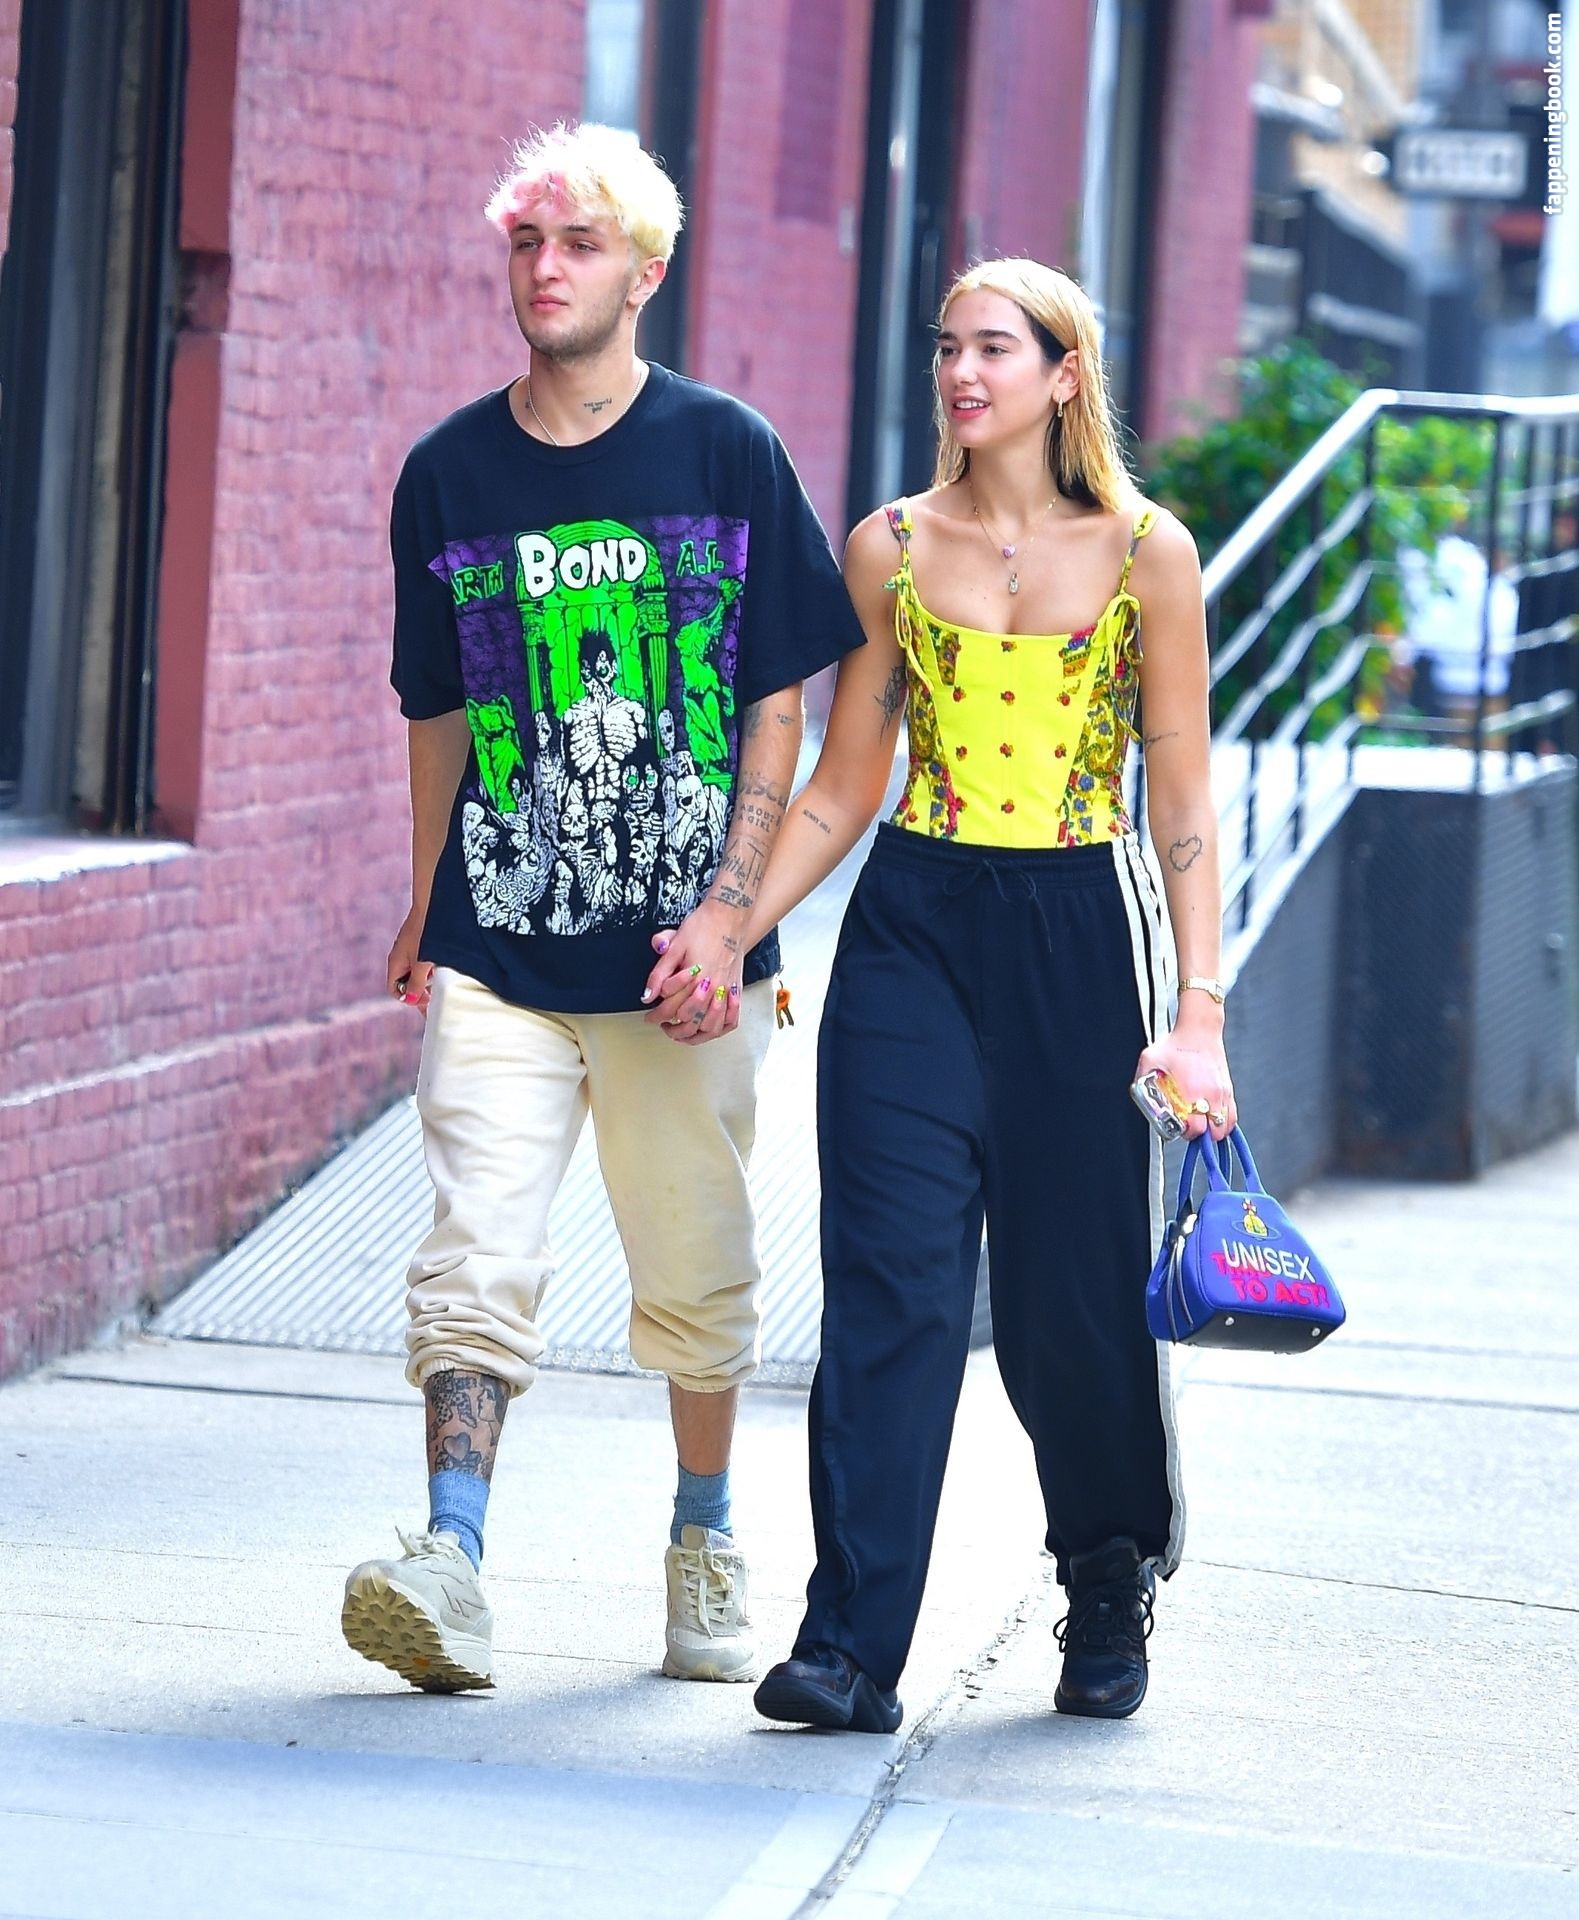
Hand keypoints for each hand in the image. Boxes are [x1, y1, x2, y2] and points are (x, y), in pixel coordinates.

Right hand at [387, 906, 433, 1015]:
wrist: (431, 903)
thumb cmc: (424, 932)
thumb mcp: (421, 963)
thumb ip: (416, 983)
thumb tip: (411, 999)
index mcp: (395, 963)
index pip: (394, 990)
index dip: (408, 999)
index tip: (426, 1001)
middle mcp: (400, 956)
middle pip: (404, 982)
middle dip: (417, 990)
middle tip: (434, 996)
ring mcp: (409, 948)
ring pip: (414, 971)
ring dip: (425, 979)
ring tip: (439, 980)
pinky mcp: (420, 941)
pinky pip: (422, 960)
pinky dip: (430, 967)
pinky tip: (441, 965)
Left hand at [641, 901, 746, 1043]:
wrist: (729, 916)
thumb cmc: (700, 927)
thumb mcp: (674, 946)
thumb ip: (659, 974)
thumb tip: (647, 997)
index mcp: (694, 977)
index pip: (670, 1008)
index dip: (656, 1016)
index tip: (648, 1017)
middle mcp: (712, 987)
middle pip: (690, 1021)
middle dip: (672, 1028)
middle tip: (661, 1025)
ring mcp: (726, 990)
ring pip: (711, 1026)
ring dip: (694, 1035)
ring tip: (681, 1033)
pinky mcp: (736, 989)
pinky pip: (731, 1019)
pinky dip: (719, 1029)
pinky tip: (707, 1029)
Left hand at [1135, 1020, 1234, 1142]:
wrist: (1199, 1030)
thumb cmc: (1176, 1044)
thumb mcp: (1150, 1061)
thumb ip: (1142, 1082)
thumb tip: (1141, 1098)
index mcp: (1191, 1091)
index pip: (1194, 1128)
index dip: (1184, 1132)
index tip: (1177, 1126)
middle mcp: (1210, 1094)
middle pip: (1212, 1133)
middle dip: (1198, 1134)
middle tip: (1187, 1126)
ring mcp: (1222, 1093)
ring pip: (1225, 1128)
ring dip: (1212, 1130)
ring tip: (1199, 1123)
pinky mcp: (1229, 1090)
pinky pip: (1232, 1117)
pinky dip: (1223, 1123)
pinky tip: (1211, 1118)